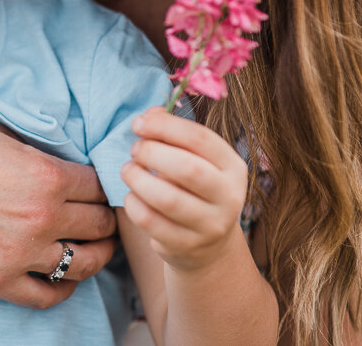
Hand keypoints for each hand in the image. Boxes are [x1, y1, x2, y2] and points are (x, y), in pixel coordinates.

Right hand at [0, 121, 117, 307]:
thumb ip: (38, 153)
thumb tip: (67, 162)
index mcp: (44, 175)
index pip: (98, 186)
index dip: (101, 184)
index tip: (95, 188)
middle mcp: (40, 216)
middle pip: (99, 225)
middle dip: (102, 218)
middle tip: (98, 216)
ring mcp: (20, 253)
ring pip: (84, 263)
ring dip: (94, 253)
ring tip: (92, 247)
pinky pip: (49, 295)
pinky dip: (64, 286)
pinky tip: (62, 274)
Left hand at [121, 107, 247, 271]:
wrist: (208, 245)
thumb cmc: (193, 189)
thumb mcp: (192, 159)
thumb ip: (172, 134)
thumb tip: (149, 115)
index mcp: (233, 167)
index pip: (201, 138)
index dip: (165, 126)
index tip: (138, 123)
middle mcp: (229, 196)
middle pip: (187, 168)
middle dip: (151, 153)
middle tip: (134, 150)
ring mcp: (211, 225)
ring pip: (168, 199)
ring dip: (138, 179)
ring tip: (128, 171)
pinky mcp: (187, 246)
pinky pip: (151, 222)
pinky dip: (133, 204)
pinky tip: (132, 196)